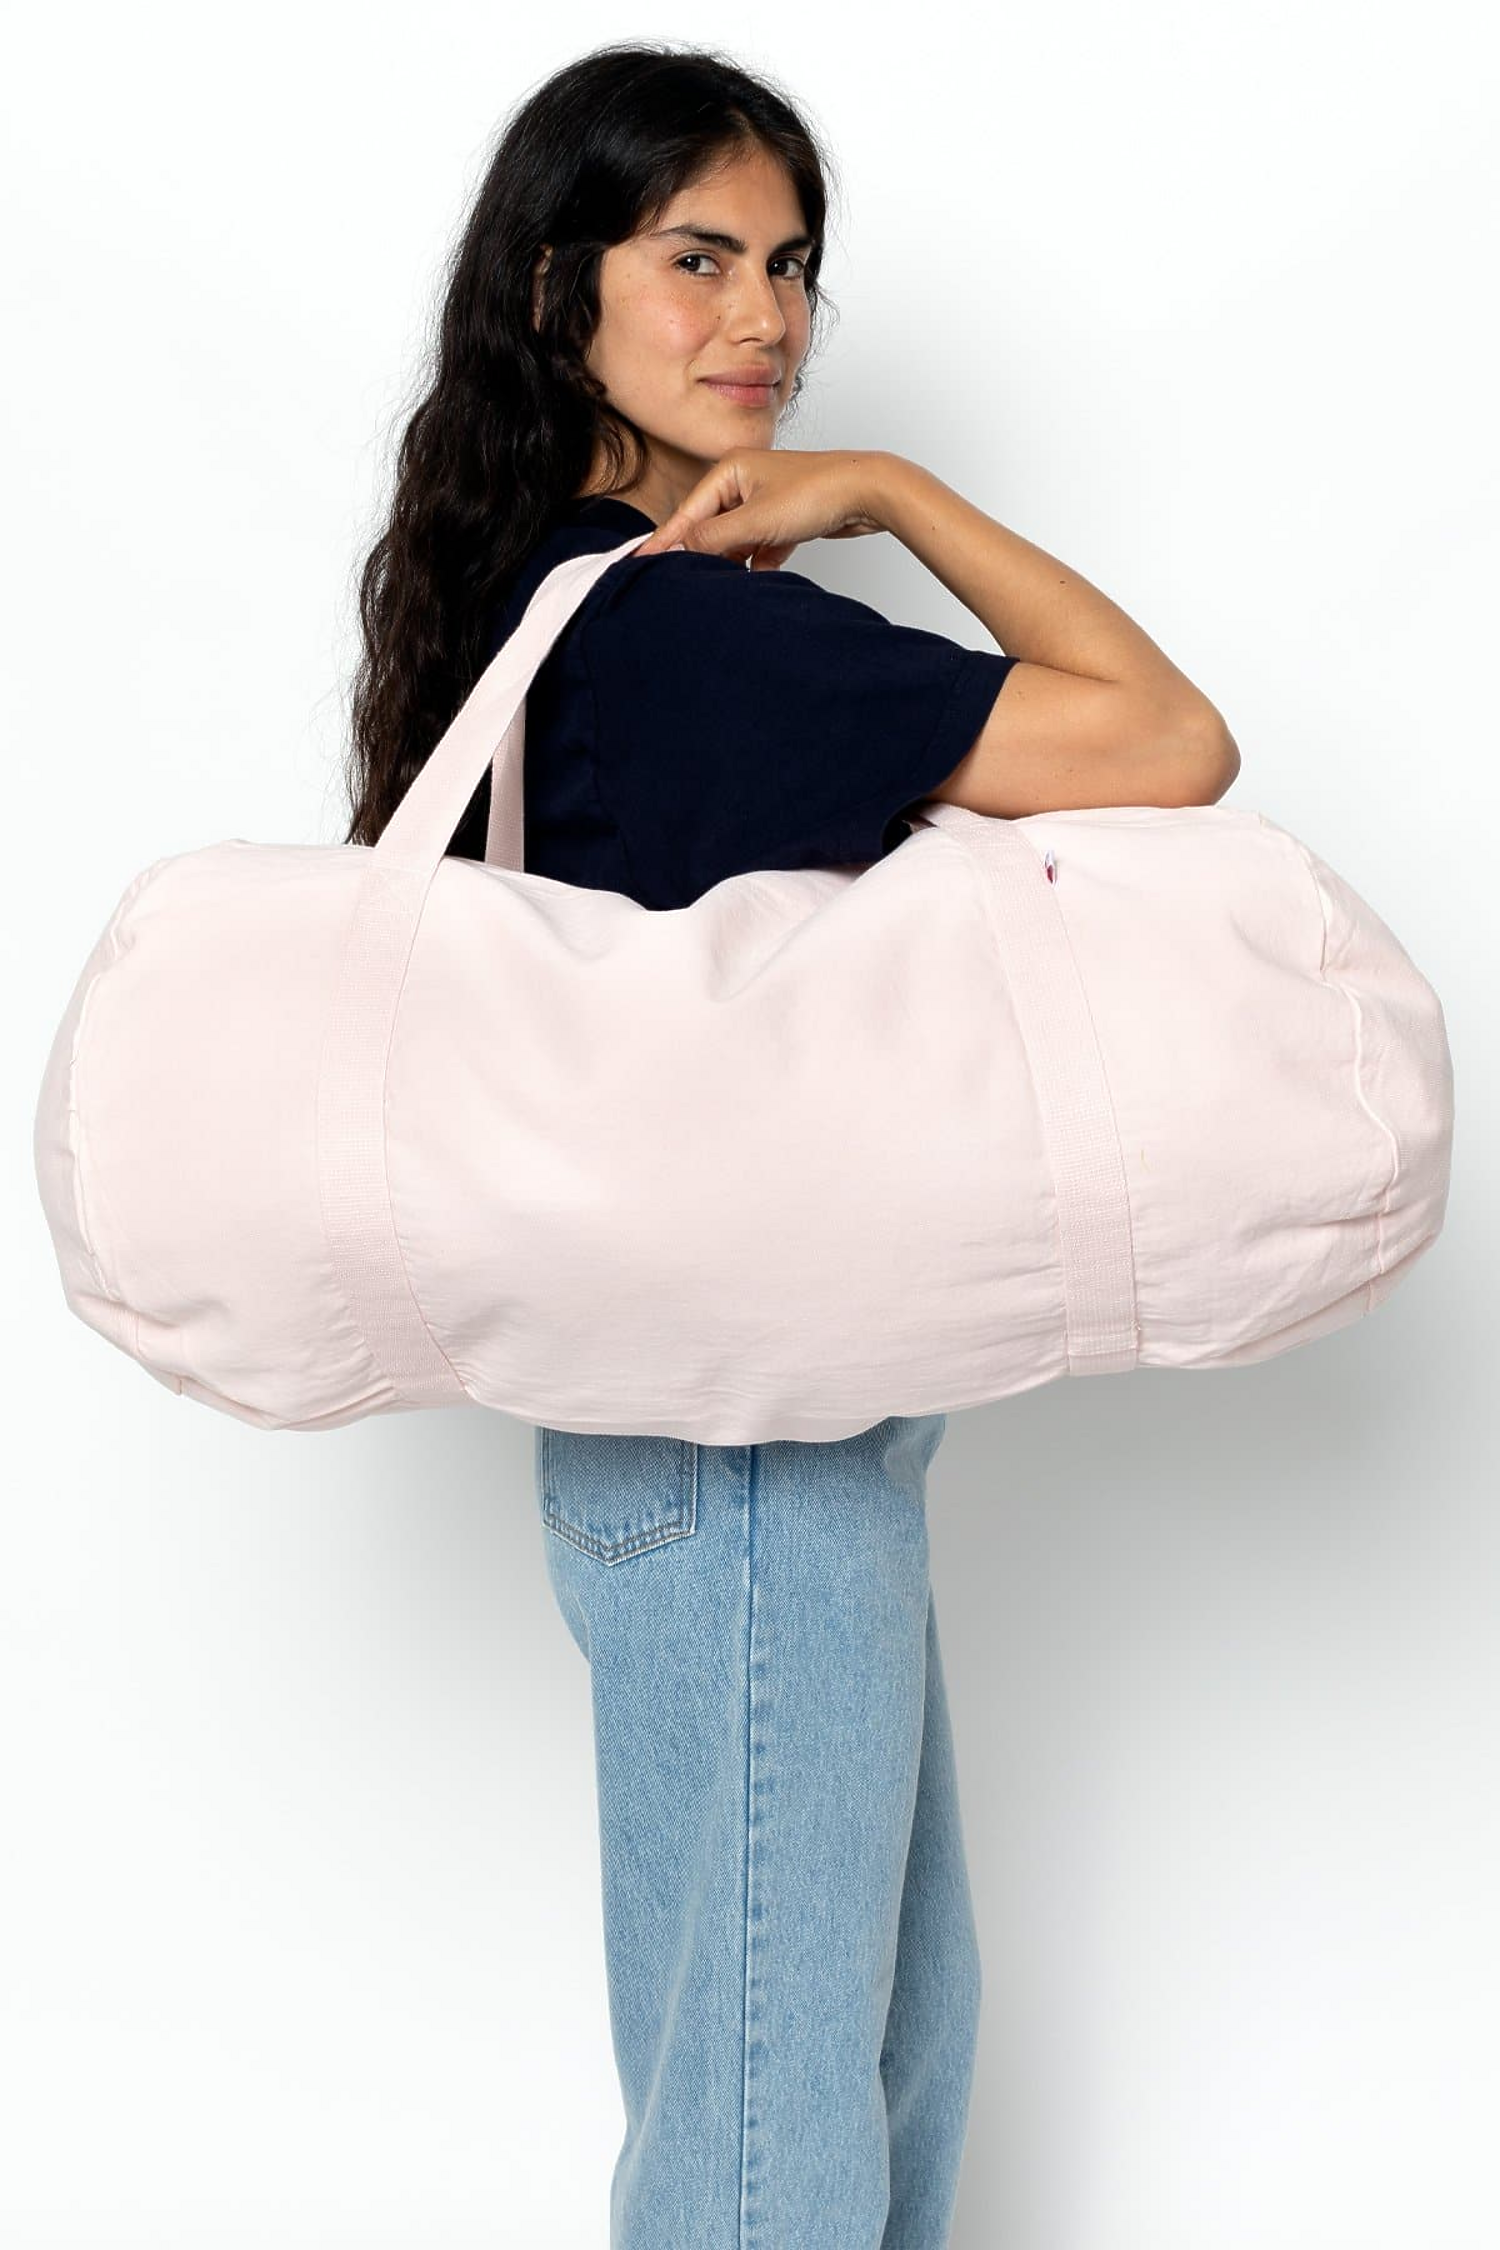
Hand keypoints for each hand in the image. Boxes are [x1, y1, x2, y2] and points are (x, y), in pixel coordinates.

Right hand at [632, 449, 898, 570]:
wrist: (869, 493)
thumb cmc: (817, 492)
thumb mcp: (756, 520)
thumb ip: (715, 538)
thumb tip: (681, 549)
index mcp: (730, 469)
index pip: (689, 512)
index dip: (665, 541)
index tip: (640, 562)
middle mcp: (745, 480)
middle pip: (711, 527)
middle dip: (705, 555)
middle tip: (685, 584)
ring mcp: (766, 500)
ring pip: (736, 540)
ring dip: (735, 561)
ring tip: (726, 584)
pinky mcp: (785, 520)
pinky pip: (761, 547)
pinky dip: (760, 562)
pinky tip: (761, 577)